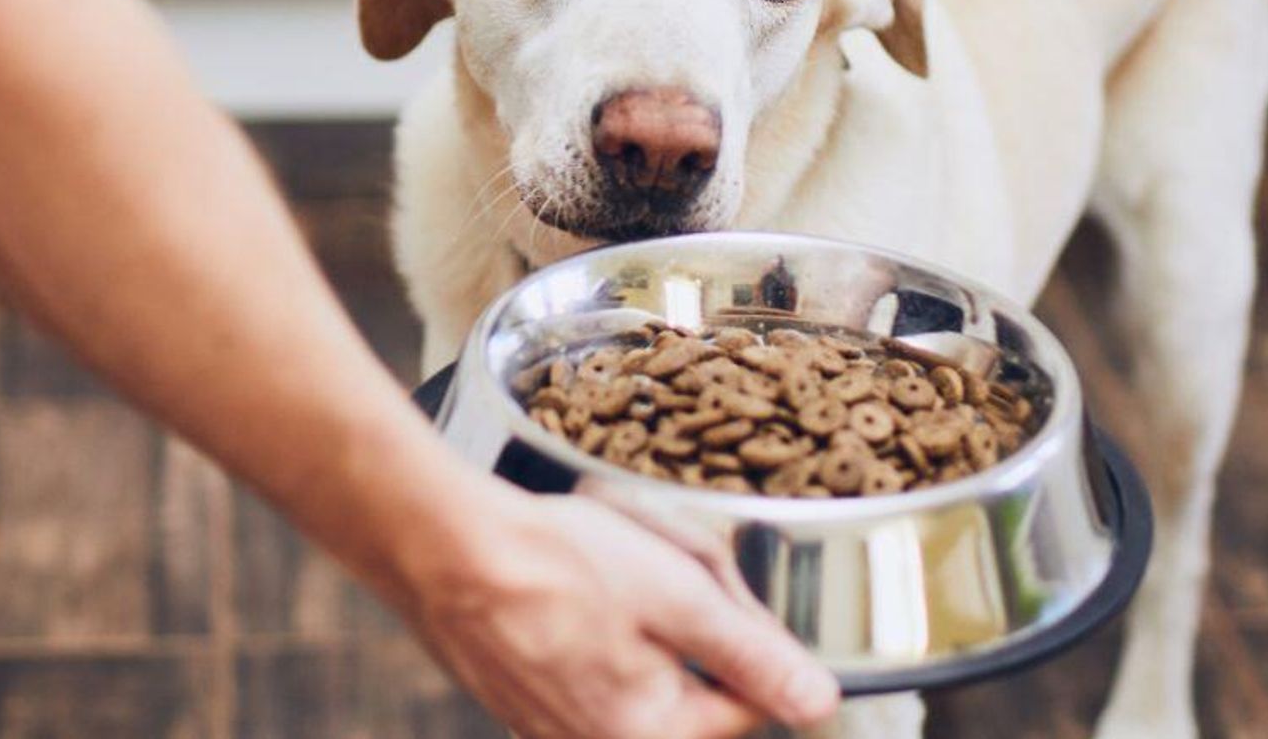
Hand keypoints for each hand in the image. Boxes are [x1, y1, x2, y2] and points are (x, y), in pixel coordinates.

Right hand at [401, 487, 840, 738]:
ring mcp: (560, 731)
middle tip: (659, 561)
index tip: (714, 585)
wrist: (448, 548)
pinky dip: (598, 624)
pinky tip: (579, 585)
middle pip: (695, 686)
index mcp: (654, 735)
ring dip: (645, 617)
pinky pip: (593, 668)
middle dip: (691, 621)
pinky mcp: (530, 705)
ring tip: (611, 568)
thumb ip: (753, 654)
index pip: (751, 701)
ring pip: (646, 671)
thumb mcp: (679, 595)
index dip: (747, 632)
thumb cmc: (556, 564)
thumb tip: (819, 701)